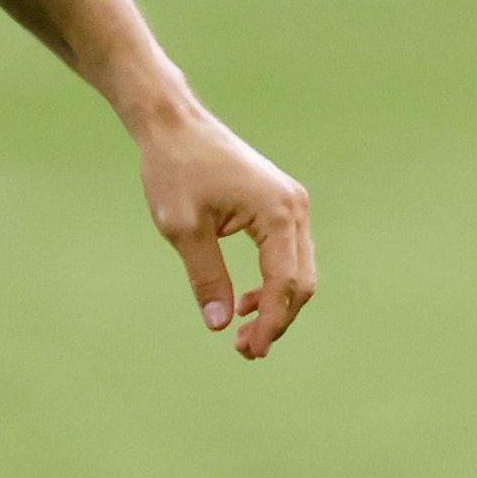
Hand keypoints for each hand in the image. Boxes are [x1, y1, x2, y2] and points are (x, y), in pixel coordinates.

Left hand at [137, 101, 316, 358]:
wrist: (174, 126)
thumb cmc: (175, 171)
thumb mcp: (183, 230)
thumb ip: (206, 278)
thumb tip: (220, 325)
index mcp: (276, 212)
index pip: (286, 283)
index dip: (272, 323)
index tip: (249, 351)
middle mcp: (293, 207)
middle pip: (302, 281)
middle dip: (278, 320)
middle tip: (245, 350)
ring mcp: (291, 204)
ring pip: (299, 271)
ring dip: (277, 305)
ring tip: (244, 334)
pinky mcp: (280, 204)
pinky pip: (289, 254)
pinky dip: (273, 283)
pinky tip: (246, 301)